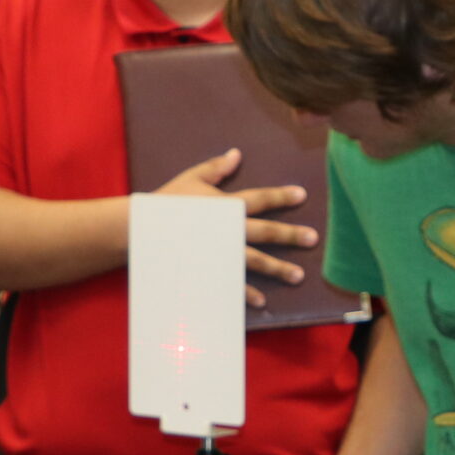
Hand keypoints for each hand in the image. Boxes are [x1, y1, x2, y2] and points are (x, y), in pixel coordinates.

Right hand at [155, 148, 316, 308]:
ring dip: (278, 269)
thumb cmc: (167, 201)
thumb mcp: (192, 178)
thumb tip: (237, 154)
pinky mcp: (209, 269)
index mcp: (225, 205)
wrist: (141, 228)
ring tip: (299, 275)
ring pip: (255, 261)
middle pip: (265, 232)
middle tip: (313, 238)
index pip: (260, 199)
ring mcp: (220, 251)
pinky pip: (231, 283)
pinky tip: (261, 301)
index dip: (282, 196)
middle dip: (290, 235)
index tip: (302, 194)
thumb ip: (217, 167)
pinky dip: (247, 293)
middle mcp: (228, 228)